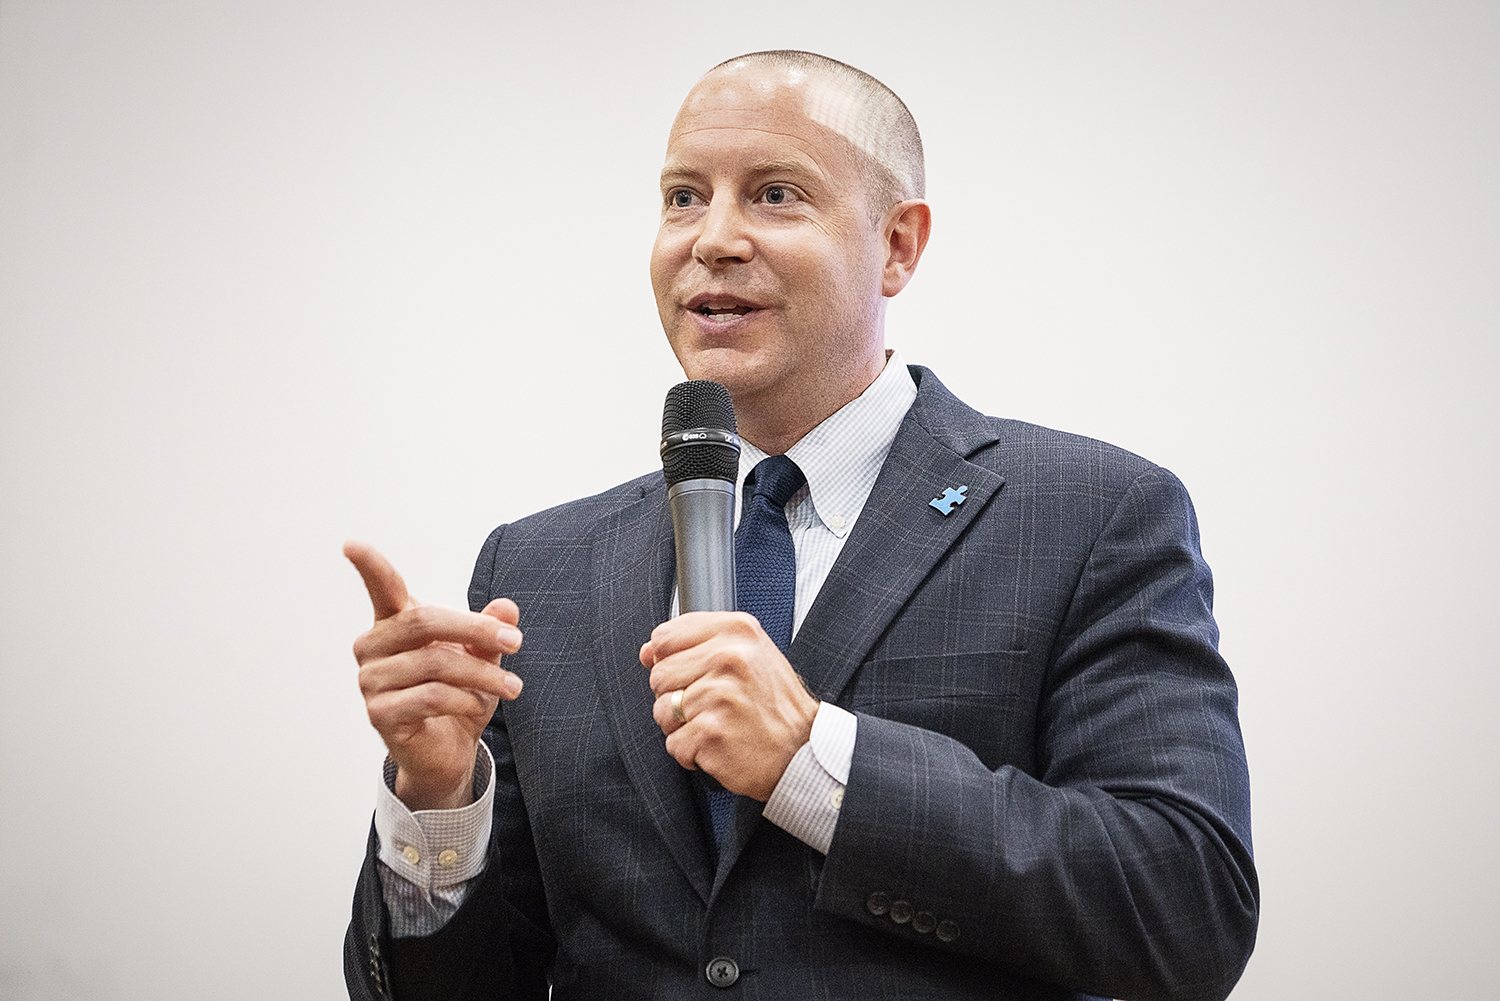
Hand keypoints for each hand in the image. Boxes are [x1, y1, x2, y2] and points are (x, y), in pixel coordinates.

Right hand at [345, 540, 523, 810]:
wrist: (449, 752)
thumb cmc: (460, 695)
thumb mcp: (482, 659)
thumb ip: (490, 631)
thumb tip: (507, 608)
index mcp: (395, 624)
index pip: (381, 588)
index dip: (369, 565)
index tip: (351, 543)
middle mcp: (374, 647)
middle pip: (424, 621)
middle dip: (476, 630)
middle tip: (517, 642)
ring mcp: (371, 681)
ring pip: (435, 663)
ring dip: (483, 675)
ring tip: (513, 687)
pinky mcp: (379, 714)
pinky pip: (429, 697)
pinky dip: (464, 699)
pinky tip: (478, 706)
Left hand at [640, 611, 818, 800]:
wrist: (804, 751)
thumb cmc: (773, 705)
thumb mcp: (748, 654)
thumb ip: (698, 643)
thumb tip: (647, 651)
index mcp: (737, 631)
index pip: (664, 637)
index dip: (669, 660)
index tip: (692, 675)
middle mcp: (729, 657)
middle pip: (659, 675)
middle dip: (676, 696)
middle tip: (713, 706)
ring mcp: (719, 695)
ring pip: (662, 711)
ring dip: (682, 727)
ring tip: (718, 725)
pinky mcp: (712, 732)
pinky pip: (674, 744)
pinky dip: (691, 753)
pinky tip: (720, 745)